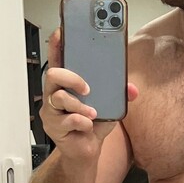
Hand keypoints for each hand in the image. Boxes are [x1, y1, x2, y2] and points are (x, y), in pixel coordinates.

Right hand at [40, 30, 137, 160]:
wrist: (87, 151)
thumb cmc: (93, 123)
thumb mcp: (110, 105)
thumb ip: (119, 93)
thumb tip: (131, 88)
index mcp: (67, 83)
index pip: (58, 59)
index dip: (57, 45)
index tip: (61, 31)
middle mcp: (55, 94)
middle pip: (53, 74)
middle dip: (72, 77)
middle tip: (88, 87)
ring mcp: (52, 110)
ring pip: (60, 97)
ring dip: (81, 106)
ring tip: (92, 113)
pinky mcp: (53, 127)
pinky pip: (67, 119)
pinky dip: (82, 123)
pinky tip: (87, 126)